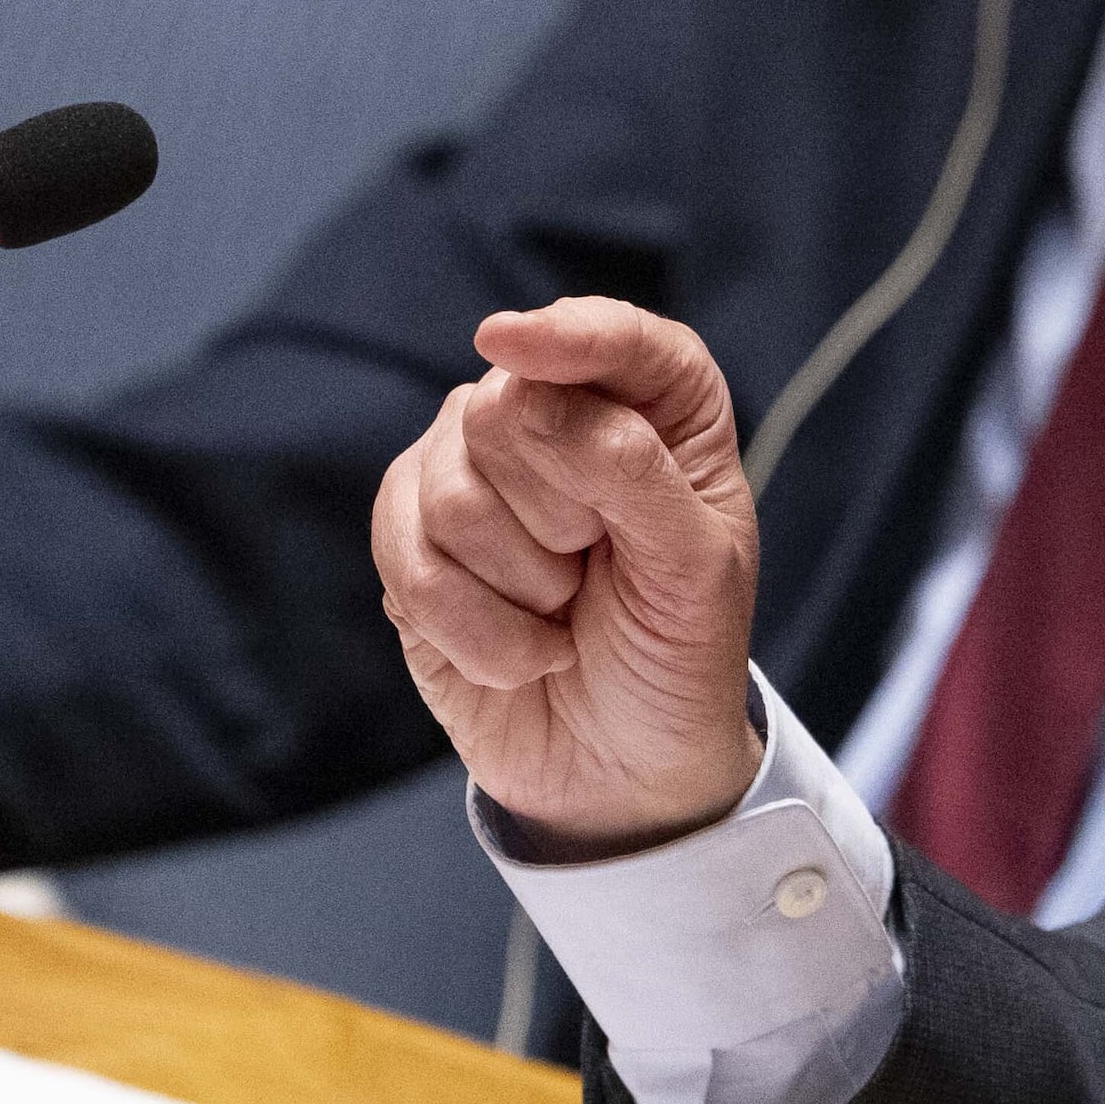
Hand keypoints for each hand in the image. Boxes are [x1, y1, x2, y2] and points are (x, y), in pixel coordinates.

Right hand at [374, 298, 765, 839]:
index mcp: (659, 410)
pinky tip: (524, 651)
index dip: (569, 335)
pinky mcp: (409, 539)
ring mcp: (471, 473)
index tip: (508, 344)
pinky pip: (410, 562)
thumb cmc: (677, 653)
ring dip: (524, 587)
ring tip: (565, 613)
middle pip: (506, 412)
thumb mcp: (695, 571)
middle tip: (600, 569)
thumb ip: (632, 470)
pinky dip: (478, 630)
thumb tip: (524, 391)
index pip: (619, 341)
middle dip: (562, 519)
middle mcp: (555, 418)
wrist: (624, 768)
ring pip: (453, 494)